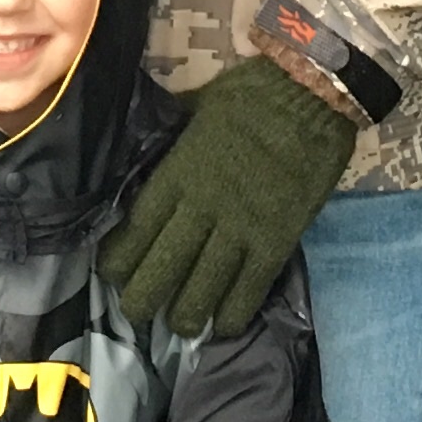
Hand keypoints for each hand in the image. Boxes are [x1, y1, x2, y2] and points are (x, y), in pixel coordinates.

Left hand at [98, 52, 356, 339]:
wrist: (309, 96)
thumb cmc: (249, 97)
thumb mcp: (193, 112)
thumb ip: (170, 141)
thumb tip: (148, 145)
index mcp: (175, 176)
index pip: (135, 231)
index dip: (118, 261)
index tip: (112, 274)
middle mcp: (200, 209)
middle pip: (160, 268)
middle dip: (142, 299)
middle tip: (137, 313)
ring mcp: (238, 229)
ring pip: (201, 288)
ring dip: (186, 315)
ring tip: (180, 326)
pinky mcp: (275, 241)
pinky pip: (249, 289)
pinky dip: (234, 313)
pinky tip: (224, 325)